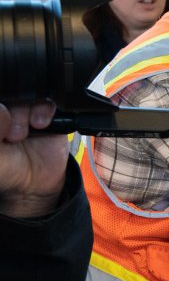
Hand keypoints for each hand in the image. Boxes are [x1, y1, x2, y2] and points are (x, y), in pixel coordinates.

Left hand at [0, 101, 67, 217]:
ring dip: (24, 113)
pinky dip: (44, 110)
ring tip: (24, 134)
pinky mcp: (51, 117)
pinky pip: (48, 102)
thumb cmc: (7, 169)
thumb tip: (1, 110)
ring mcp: (28, 112)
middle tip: (10, 135)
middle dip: (8, 114)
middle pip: (10, 95)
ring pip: (27, 95)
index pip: (0, 99)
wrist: (34, 185)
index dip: (0, 111)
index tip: (0, 125)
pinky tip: (41, 125)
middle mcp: (8, 112)